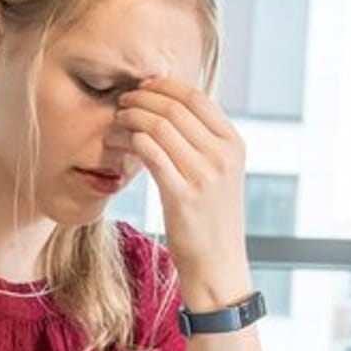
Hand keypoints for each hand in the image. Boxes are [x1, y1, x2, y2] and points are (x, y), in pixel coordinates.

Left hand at [111, 78, 250, 309]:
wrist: (218, 264)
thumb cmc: (213, 219)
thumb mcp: (221, 174)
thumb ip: (205, 142)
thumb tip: (172, 110)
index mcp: (234, 144)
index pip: (197, 97)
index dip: (165, 86)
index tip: (143, 87)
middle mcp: (223, 156)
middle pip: (174, 107)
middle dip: (142, 98)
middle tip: (122, 102)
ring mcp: (204, 175)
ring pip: (158, 126)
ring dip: (131, 117)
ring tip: (115, 121)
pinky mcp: (181, 195)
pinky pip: (149, 152)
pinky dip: (129, 140)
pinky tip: (117, 143)